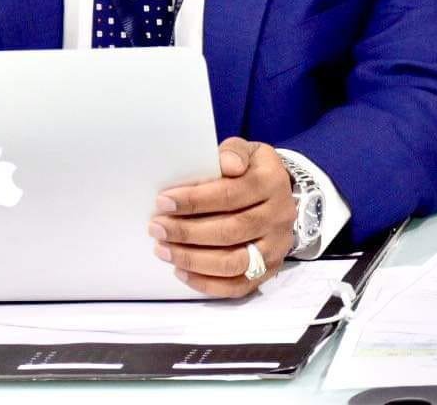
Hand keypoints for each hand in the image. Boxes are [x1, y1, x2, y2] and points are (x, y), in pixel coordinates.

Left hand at [149, 137, 295, 296]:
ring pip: (233, 263)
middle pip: (230, 231)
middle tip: (157, 228)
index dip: (195, 200)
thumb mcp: (247, 150)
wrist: (278, 193)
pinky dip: (207, 283)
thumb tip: (228, 165)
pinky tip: (181, 271)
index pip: (230, 194)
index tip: (164, 201)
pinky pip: (238, 285)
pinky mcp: (270, 270)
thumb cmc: (251, 169)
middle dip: (187, 232)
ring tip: (163, 250)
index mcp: (271, 182)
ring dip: (193, 260)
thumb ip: (233, 152)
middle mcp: (279, 216)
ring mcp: (276, 247)